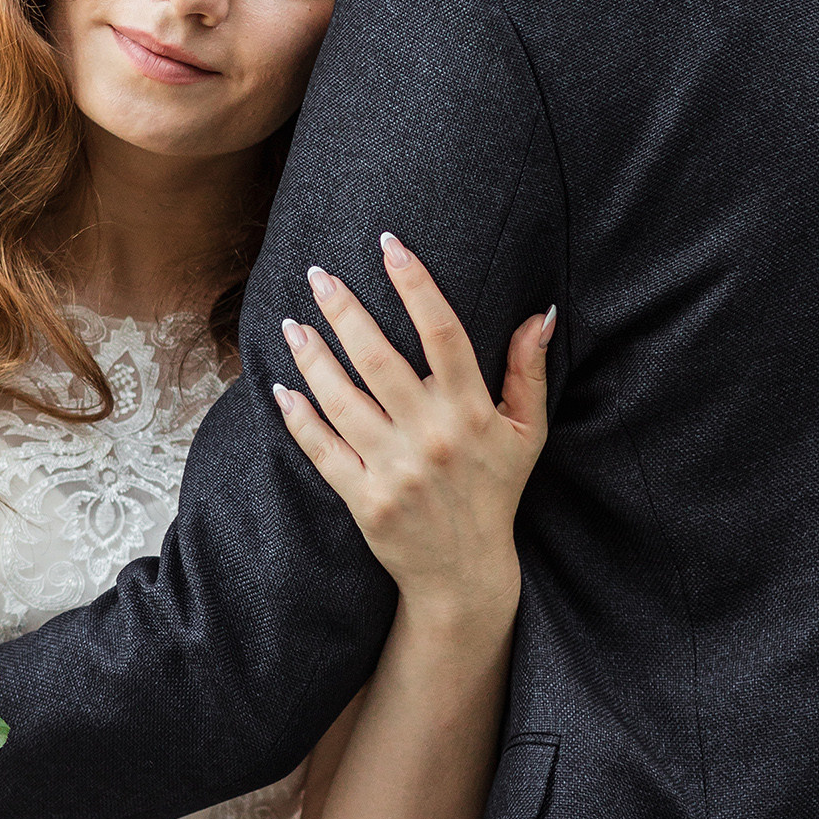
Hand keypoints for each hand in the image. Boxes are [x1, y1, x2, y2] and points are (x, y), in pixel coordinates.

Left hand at [272, 235, 552, 613]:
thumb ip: (530, 371)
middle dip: (345, 310)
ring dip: (311, 356)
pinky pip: (322, 449)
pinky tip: (280, 386)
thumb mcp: (527, 432)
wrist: (464, 573)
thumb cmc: (495, 491)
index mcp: (473, 412)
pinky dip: (298, 417)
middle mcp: (433, 436)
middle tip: (318, 274)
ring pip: (342, 399)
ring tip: (291, 324)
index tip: (390, 245)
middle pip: (380, 359)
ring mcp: (395, 470)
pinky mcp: (364, 500)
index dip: (416, 285)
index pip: (444, 333)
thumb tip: (538, 312)